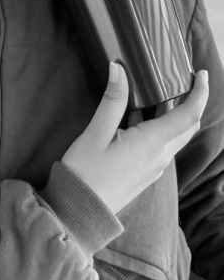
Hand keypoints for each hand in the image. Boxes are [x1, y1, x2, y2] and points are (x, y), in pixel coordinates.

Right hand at [61, 62, 208, 214]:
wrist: (80, 211)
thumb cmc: (86, 171)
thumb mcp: (96, 132)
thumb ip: (113, 100)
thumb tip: (119, 68)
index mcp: (152, 143)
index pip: (188, 115)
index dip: (199, 93)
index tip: (200, 74)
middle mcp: (160, 156)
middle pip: (187, 126)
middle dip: (191, 101)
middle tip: (183, 79)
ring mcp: (154, 167)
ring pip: (176, 136)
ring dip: (176, 114)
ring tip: (160, 92)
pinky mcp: (145, 172)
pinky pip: (163, 145)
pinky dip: (162, 127)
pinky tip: (140, 117)